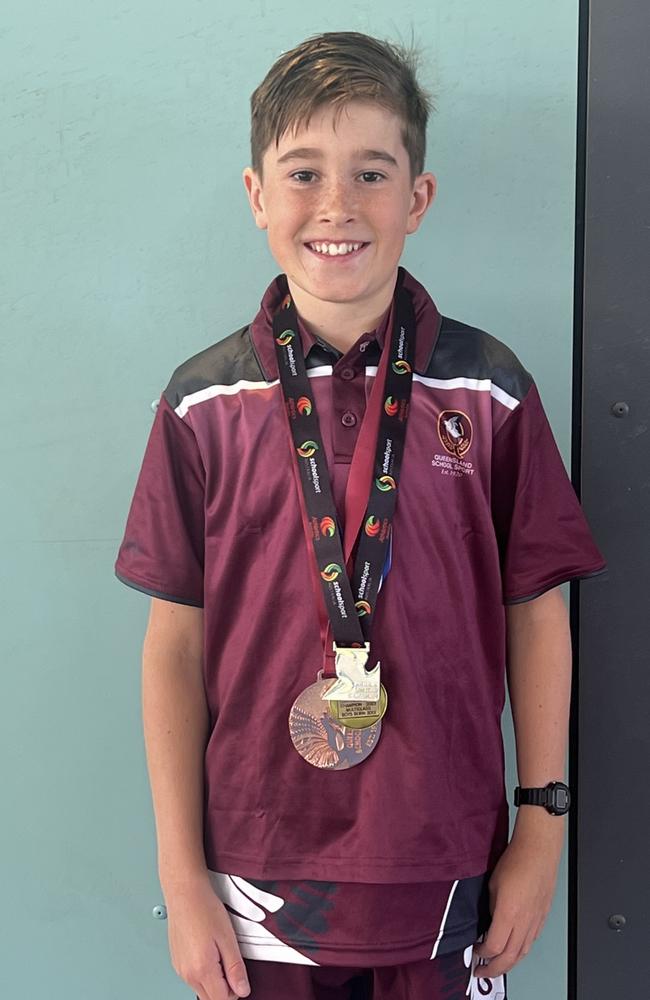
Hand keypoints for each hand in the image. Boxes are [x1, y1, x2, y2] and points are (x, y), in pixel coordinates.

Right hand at [163, 872, 250, 999]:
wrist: (184, 892)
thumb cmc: (204, 908)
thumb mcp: (228, 938)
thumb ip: (235, 968)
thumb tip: (243, 990)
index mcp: (202, 970)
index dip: (236, 992)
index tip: (240, 977)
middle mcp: (187, 974)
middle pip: (210, 999)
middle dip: (225, 990)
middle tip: (232, 964)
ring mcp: (180, 969)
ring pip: (201, 990)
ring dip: (214, 981)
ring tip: (220, 953)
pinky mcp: (177, 963)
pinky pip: (193, 978)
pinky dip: (204, 973)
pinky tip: (209, 951)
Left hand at [473, 814, 563, 977]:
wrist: (538, 849)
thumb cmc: (516, 860)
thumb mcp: (493, 884)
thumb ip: (491, 908)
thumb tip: (489, 922)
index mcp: (509, 914)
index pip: (493, 946)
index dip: (481, 953)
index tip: (474, 952)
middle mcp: (525, 922)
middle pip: (510, 958)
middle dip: (494, 969)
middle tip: (482, 972)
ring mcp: (536, 921)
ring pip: (523, 952)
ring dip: (509, 963)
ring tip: (496, 965)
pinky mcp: (543, 916)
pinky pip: (531, 941)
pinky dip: (521, 951)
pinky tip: (514, 948)